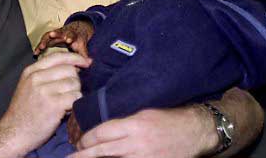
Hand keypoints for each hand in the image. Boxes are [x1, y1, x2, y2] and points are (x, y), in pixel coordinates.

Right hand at [0, 52, 91, 154]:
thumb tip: (72, 67)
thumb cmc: (23, 112)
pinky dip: (76, 103)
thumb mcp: (27, 86)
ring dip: (75, 93)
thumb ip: (45, 75)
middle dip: (75, 80)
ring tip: (66, 103)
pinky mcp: (53, 105)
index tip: (86, 62)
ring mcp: (44, 91)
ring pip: (74, 83)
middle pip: (69, 69)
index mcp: (31, 71)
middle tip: (69, 92)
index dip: (75, 57)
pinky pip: (75, 97)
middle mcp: (37, 77)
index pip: (58, 56)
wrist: (12, 134)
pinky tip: (67, 110)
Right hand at [34, 20, 93, 57]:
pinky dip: (39, 46)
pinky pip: (44, 40)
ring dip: (44, 41)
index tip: (68, 39)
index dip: (70, 36)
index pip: (71, 34)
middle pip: (59, 32)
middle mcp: (63, 33)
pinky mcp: (50, 37)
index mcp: (72, 35)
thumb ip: (84, 56)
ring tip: (39, 48)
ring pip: (49, 36)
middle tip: (51, 35)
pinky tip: (35, 53)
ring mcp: (56, 34)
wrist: (76, 29)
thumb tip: (88, 64)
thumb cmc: (78, 40)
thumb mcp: (83, 47)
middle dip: (55, 34)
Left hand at [68, 107, 212, 157]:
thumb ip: (124, 121)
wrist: (195, 132)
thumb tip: (104, 129)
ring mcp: (144, 157)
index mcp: (134, 125)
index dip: (87, 138)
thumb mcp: (144, 112)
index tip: (79, 141)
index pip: (103, 133)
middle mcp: (137, 143)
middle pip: (103, 151)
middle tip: (71, 156)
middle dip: (85, 154)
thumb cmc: (168, 118)